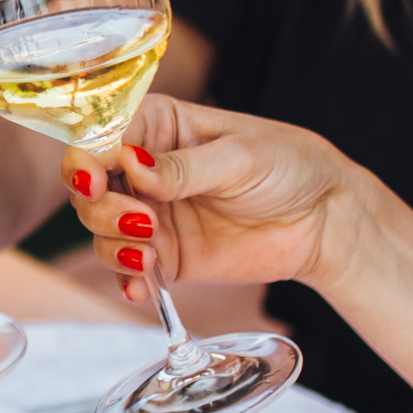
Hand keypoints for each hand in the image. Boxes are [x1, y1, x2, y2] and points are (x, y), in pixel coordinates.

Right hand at [69, 95, 366, 310]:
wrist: (325, 219)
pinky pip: (128, 269)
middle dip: (101, 208)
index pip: (99, 136)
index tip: (96, 180)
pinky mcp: (165, 254)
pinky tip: (142, 286)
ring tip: (151, 253)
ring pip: (99, 229)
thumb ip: (182, 167)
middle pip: (88, 186)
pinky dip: (127, 279)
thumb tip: (129, 163)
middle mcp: (143, 168)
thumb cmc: (289, 167)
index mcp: (157, 125)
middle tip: (141, 222)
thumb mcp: (238, 158)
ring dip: (112, 244)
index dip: (87, 158)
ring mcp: (151, 213)